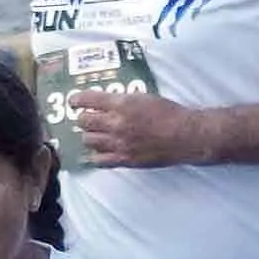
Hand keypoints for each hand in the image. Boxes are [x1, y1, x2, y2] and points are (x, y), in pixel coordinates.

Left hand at [65, 89, 203, 168]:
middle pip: (84, 121)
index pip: (89, 100)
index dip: (77, 100)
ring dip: (89, 136)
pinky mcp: (124, 160)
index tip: (73, 101)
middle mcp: (116, 123)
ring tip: (94, 134)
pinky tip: (98, 153)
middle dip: (82, 118)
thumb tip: (109, 103)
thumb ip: (124, 101)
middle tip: (85, 118)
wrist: (185, 135)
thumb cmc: (169, 113)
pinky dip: (96, 156)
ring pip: (88, 140)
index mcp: (121, 104)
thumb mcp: (144, 97)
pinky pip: (99, 160)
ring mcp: (118, 143)